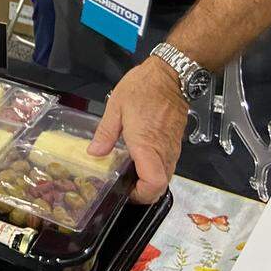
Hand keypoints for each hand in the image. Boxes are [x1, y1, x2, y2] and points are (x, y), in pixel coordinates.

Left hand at [88, 57, 186, 203]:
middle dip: (144, 192)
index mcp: (147, 145)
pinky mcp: (176, 142)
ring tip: (129, 173)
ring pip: (166, 176)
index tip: (125, 192)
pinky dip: (156, 168)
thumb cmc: (142, 88)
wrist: (170, 75)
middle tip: (124, 185)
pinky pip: (168, 163)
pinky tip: (140, 158)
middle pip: (161, 186)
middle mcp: (163, 151)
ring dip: (150, 180)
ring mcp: (172, 148)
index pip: (153, 184)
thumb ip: (105, 133)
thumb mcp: (115, 107)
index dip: (141, 195)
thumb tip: (94, 154)